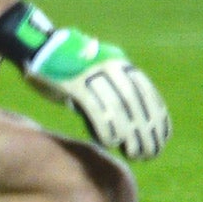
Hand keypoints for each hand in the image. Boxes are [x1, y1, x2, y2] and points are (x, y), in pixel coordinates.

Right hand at [20, 27, 171, 160]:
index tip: (162, 140)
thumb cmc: (69, 67)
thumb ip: (114, 92)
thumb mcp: (99, 73)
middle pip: (136, 106)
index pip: (149, 96)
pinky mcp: (74, 84)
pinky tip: (109, 143)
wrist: (39, 47)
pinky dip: (106, 128)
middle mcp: (112, 67)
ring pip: (120, 110)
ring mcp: (93, 74)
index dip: (158, 120)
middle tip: (150, 154)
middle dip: (147, 133)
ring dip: (130, 136)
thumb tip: (132, 124)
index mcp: (122, 65)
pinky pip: (96, 110)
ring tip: (134, 154)